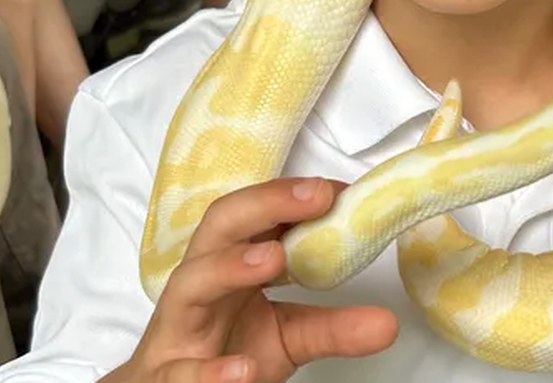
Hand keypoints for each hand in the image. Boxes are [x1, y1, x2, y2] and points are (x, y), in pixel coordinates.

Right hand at [110, 177, 397, 382]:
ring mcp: (175, 330)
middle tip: (314, 197)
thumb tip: (388, 322)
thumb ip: (332, 326)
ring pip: (187, 286)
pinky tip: (242, 369)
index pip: (253, 215)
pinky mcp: (164, 377)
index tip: (337, 189)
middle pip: (217, 230)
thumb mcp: (286, 336)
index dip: (291, 196)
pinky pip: (179, 371)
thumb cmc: (223, 350)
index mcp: (227, 265)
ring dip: (228, 267)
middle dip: (262, 206)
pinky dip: (209, 371)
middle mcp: (197, 286)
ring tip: (271, 258)